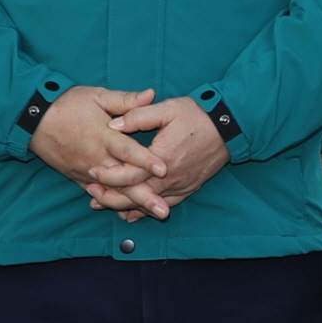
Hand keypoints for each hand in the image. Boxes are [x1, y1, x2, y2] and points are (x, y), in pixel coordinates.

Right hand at [31, 86, 161, 215]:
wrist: (32, 120)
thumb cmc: (67, 104)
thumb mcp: (98, 96)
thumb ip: (126, 100)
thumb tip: (152, 94)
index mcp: (103, 136)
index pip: (128, 150)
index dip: (146, 159)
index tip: (164, 169)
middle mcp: (96, 158)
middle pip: (123, 180)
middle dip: (145, 196)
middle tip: (164, 211)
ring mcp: (87, 170)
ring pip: (113, 191)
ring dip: (133, 204)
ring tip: (153, 214)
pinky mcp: (78, 177)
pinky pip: (97, 194)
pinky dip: (112, 203)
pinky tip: (127, 214)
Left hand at [90, 95, 231, 212]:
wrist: (230, 127)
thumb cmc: (197, 116)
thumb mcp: (167, 109)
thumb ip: (138, 116)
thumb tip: (112, 125)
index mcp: (162, 158)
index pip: (129, 174)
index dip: (108, 175)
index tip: (91, 171)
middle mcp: (170, 177)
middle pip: (135, 195)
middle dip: (110, 196)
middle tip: (91, 194)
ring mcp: (180, 185)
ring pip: (148, 204)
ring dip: (124, 206)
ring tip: (103, 205)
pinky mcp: (189, 188)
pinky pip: (164, 205)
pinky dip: (146, 211)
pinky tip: (132, 213)